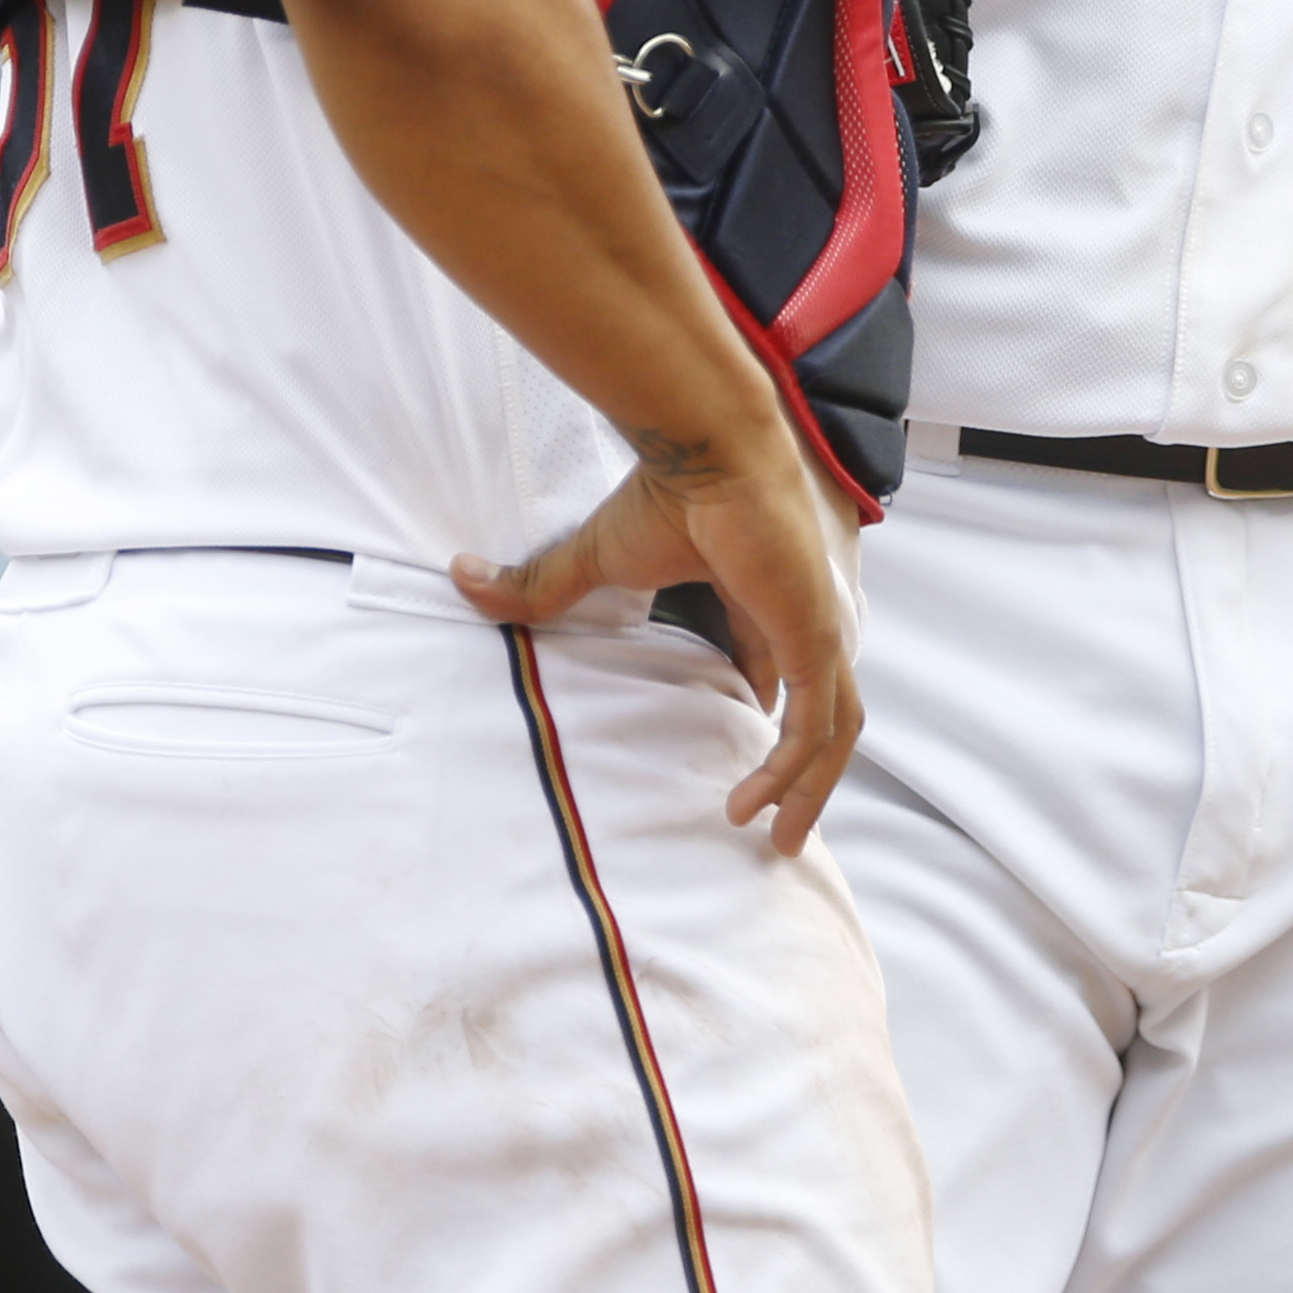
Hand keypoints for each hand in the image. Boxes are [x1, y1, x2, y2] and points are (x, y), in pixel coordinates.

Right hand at [453, 426, 861, 856]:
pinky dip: (794, 772)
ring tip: (774, 839)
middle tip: (773, 829)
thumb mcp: (597, 558)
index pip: (781, 667)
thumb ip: (540, 585)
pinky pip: (816, 728)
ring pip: (830, 731)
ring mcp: (816, 632)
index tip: (747, 757)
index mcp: (765, 598)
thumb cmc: (665, 494)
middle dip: (805, 772)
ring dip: (808, 788)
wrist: (709, 452)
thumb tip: (462, 577)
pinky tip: (755, 807)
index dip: (772, 716)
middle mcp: (800, 619)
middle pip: (821, 711)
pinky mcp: (816, 641)